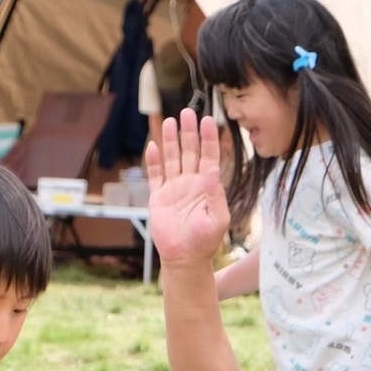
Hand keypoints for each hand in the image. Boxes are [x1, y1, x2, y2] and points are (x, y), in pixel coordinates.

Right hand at [147, 110, 230, 268]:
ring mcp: (174, 189)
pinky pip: (155, 175)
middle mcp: (191, 183)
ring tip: (169, 121)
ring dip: (171, 140)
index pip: (209, 156)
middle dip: (189, 132)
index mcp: (207, 186)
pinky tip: (152, 145)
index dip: (209, 138)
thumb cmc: (205, 241)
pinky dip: (154, 161)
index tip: (208, 120)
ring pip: (172, 158)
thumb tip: (211, 170)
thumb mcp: (217, 218)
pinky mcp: (158, 197)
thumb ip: (215, 193)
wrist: (184, 258)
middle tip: (187, 112)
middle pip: (190, 151)